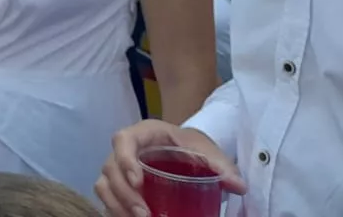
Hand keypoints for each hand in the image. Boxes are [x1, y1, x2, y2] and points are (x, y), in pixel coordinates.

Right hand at [95, 121, 245, 216]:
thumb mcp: (206, 150)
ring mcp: (119, 168)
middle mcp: (125, 150)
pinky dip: (115, 211)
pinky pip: (107, 198)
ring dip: (117, 205)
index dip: (124, 159)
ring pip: (104, 185)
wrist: (185, 153)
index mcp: (143, 134)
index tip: (138, 181)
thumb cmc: (191, 147)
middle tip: (144, 215)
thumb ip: (221, 165)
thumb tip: (238, 186)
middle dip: (124, 194)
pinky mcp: (119, 186)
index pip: (122, 140)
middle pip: (110, 167)